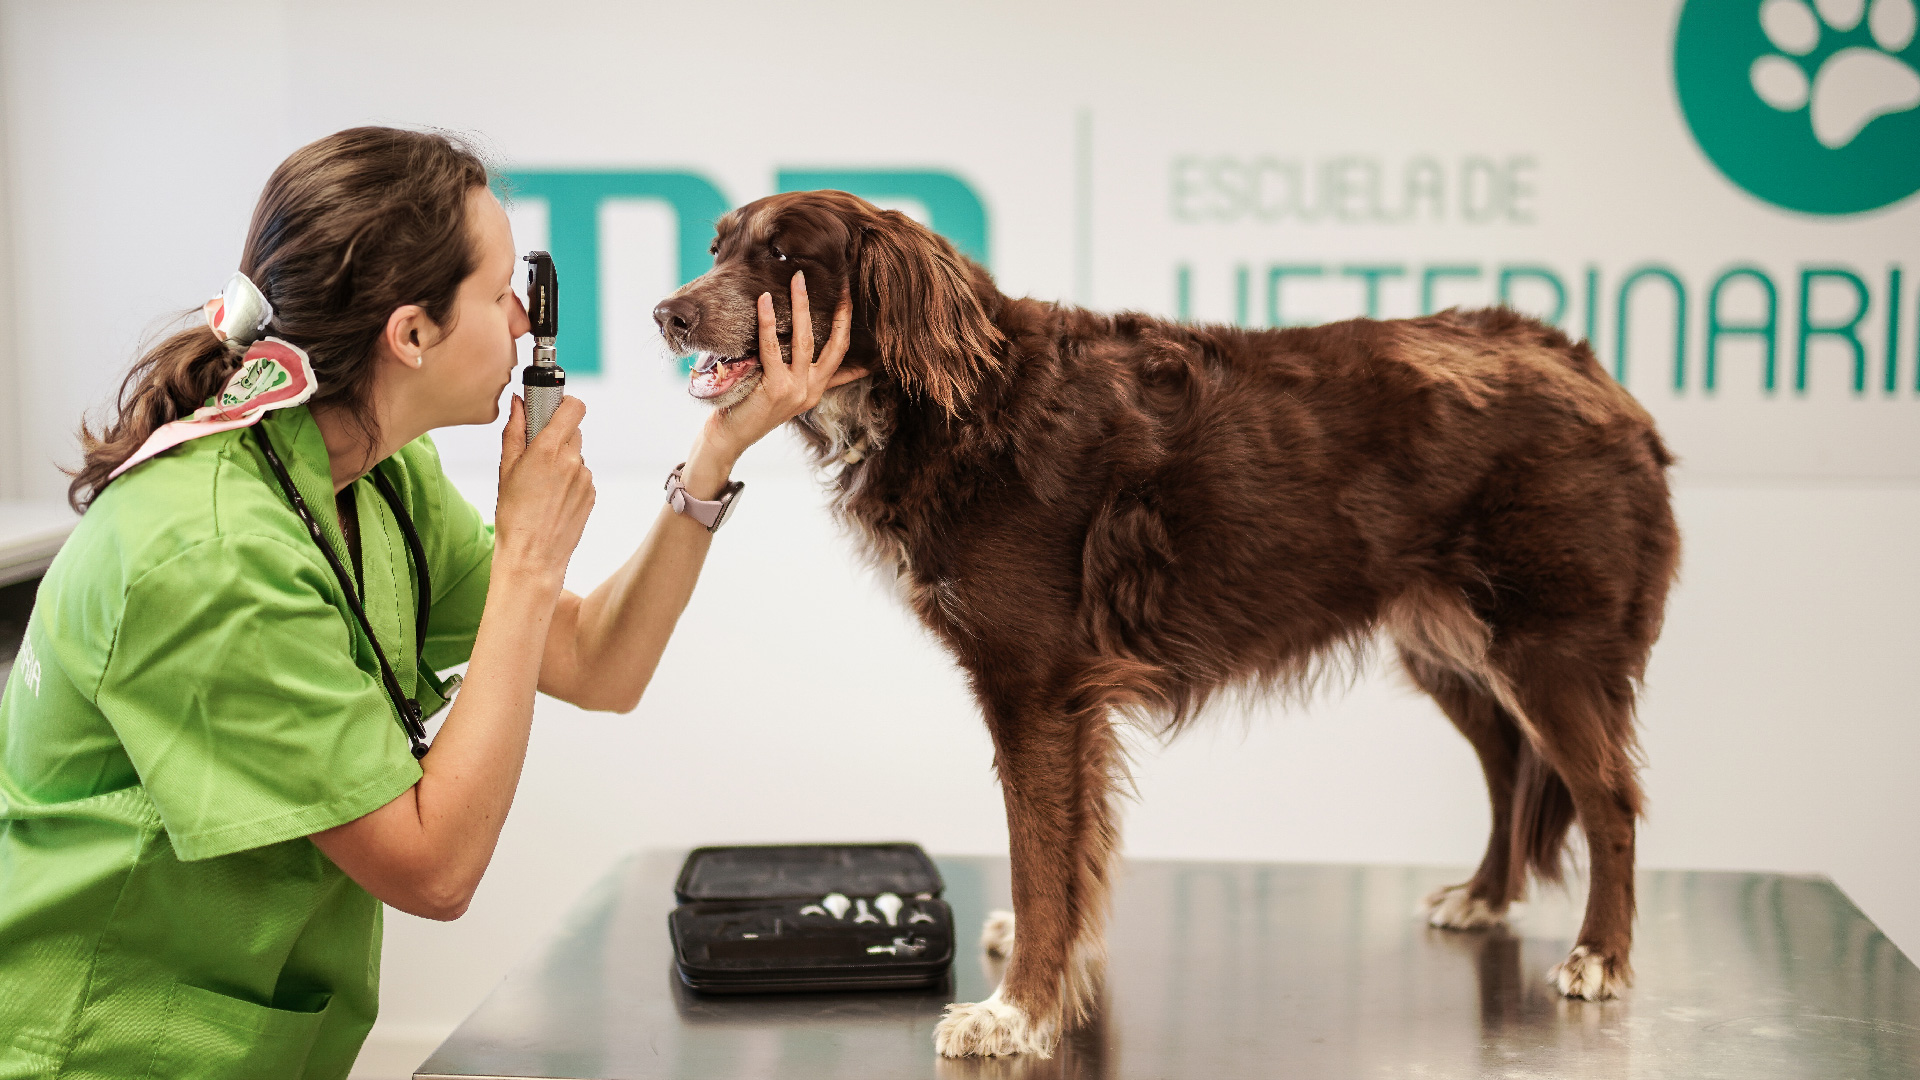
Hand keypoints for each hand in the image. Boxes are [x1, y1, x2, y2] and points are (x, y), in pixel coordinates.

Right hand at [495, 394, 595, 590]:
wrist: (533, 557)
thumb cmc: (513, 516)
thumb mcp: (506, 469)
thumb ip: (514, 432)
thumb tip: (518, 403)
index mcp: (548, 450)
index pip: (574, 406)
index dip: (563, 403)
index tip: (550, 408)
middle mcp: (572, 460)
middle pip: (573, 430)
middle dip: (557, 434)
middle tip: (537, 453)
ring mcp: (586, 478)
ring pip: (577, 454)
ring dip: (563, 459)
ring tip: (542, 484)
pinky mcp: (592, 494)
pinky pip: (582, 475)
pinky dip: (570, 479)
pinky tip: (552, 498)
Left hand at [687, 271, 862, 493]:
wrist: (730, 437)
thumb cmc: (750, 407)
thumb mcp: (782, 388)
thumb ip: (796, 369)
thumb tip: (798, 338)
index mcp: (817, 388)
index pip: (842, 351)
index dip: (848, 323)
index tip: (851, 296)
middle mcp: (812, 390)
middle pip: (835, 343)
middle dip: (840, 310)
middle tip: (840, 280)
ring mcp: (796, 391)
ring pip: (805, 341)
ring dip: (802, 306)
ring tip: (798, 279)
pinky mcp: (775, 389)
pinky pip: (772, 349)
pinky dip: (768, 323)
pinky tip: (765, 301)